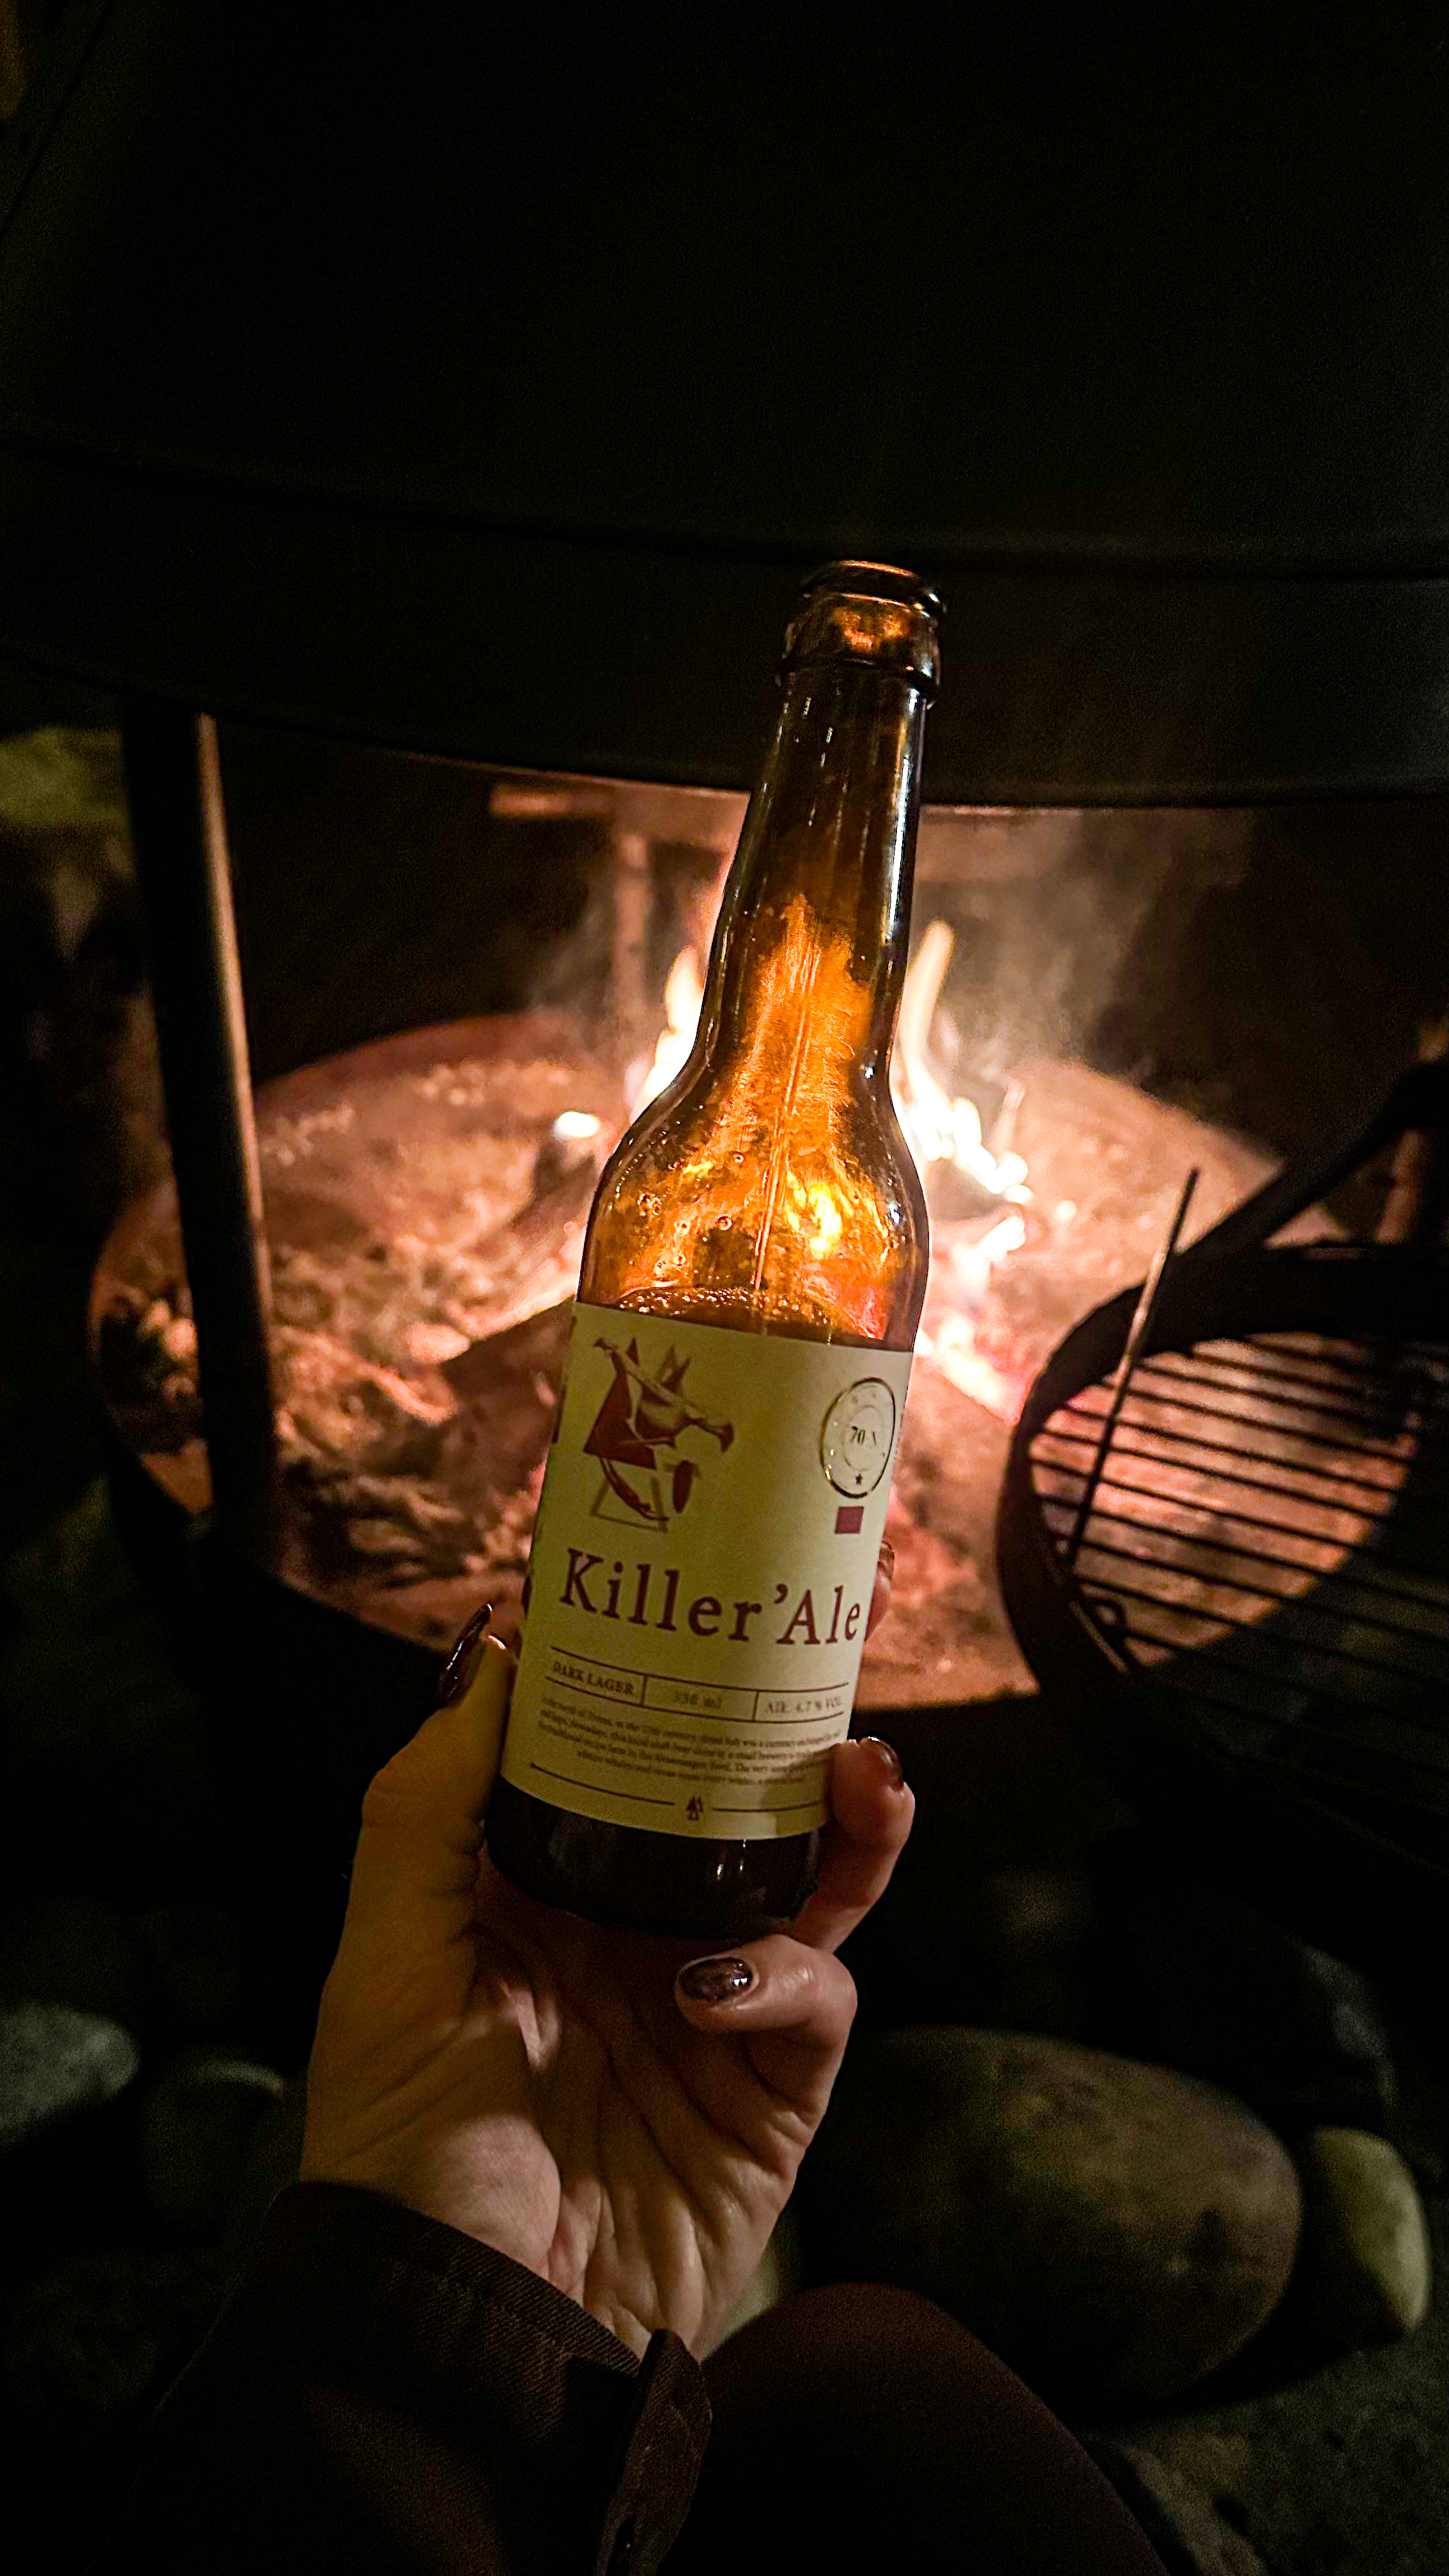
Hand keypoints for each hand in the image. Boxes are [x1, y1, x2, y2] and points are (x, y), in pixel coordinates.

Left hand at [300, 1552, 910, 2359]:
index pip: (624, 1775)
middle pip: (738, 1822)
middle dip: (788, 1752)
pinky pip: (815, 2005)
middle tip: (821, 1685)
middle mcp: (637, 1946)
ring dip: (846, 1833)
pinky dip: (785, 1978)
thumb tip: (493, 1657)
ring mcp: (714, 2019)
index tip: (696, 1621)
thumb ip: (427, 1808)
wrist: (466, 2327)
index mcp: (546, 1903)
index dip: (667, 1701)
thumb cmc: (404, 2148)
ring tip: (863, 1776)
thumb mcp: (386, 1964)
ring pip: (811, 1898)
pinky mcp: (770, 2098)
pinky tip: (723, 1984)